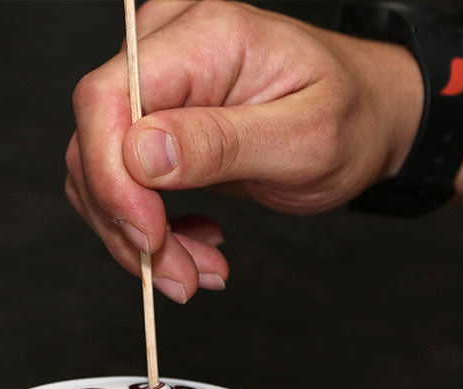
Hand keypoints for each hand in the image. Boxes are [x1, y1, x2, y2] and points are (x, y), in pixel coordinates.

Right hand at [66, 0, 421, 301]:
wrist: (367, 116)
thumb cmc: (351, 116)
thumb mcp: (305, 138)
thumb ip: (221, 143)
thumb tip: (140, 153)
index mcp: (203, 36)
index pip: (107, 98)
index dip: (111, 176)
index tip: (149, 238)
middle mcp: (165, 49)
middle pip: (95, 143)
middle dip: (129, 224)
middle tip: (180, 278)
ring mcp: (154, 85)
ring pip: (101, 174)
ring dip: (140, 239)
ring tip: (198, 269)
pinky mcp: (153, 122)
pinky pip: (121, 184)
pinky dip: (150, 229)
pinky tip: (195, 241)